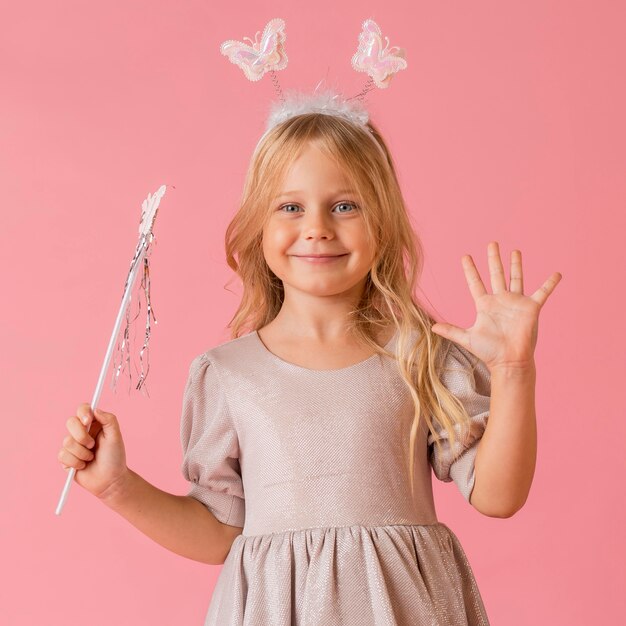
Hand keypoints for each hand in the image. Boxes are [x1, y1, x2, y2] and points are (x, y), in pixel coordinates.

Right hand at [57, 405, 128, 499]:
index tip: (88, 421)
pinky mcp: (66, 458)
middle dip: (81, 436)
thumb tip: (96, 409)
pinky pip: (62, 455)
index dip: (83, 413)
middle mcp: (82, 432)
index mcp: (94, 424)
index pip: (83, 409)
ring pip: (66, 441)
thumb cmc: (115, 457)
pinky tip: (83, 466)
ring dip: (81, 453)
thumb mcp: (116, 436)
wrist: (109, 480)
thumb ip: (109, 420)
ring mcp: (73, 445)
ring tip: (91, 458)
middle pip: (70, 422)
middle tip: (92, 445)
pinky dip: (75, 462)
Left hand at [431, 241, 561, 370]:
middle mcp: (500, 301)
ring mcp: (516, 303)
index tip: (465, 256)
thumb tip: (432, 327)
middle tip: (492, 243)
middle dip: (493, 259)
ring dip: (515, 265)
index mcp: (485, 305)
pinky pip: (542, 292)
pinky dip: (549, 283)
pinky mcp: (531, 308)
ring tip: (515, 251)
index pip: (475, 283)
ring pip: (516, 278)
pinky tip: (556, 274)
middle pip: (496, 274)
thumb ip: (450, 330)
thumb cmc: (489, 352)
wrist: (509, 361)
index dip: (470, 270)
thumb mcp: (467, 338)